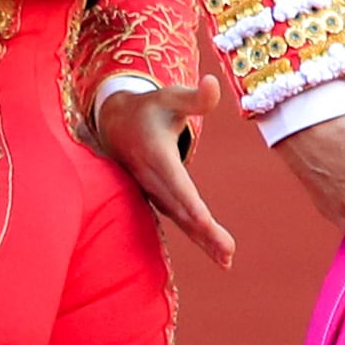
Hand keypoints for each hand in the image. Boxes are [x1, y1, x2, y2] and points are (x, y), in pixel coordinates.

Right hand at [94, 77, 234, 268]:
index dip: (190, 203)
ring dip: (203, 242)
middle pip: (181, 210)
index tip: (205, 222)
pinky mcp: (159, 200)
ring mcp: (154, 193)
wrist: (116, 124)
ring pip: (181, 221)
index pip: (176, 183)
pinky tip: (219, 255)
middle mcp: (153, 180)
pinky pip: (180, 222)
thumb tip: (215, 83)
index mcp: (156, 156)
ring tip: (227, 260)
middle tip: (228, 254)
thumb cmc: (150, 107)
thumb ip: (195, 97)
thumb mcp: (170, 96)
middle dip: (204, 233)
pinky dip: (198, 238)